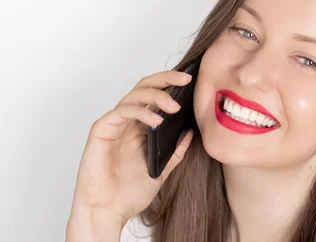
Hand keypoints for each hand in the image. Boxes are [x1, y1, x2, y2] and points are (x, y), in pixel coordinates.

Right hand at [69, 71, 194, 223]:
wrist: (108, 211)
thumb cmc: (129, 193)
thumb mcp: (162, 170)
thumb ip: (175, 151)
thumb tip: (191, 132)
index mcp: (141, 127)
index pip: (157, 96)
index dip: (173, 86)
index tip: (193, 82)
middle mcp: (127, 121)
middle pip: (145, 88)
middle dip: (166, 80)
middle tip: (186, 79)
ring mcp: (114, 124)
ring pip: (134, 95)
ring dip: (156, 96)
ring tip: (175, 106)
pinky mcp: (102, 130)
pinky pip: (122, 112)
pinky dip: (140, 112)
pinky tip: (157, 120)